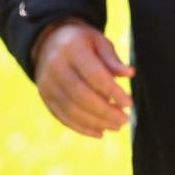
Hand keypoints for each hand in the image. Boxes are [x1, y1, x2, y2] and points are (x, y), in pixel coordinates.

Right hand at [33, 19, 134, 137]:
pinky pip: (62, 116)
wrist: (49, 42)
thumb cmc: (82, 42)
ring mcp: (47, 84)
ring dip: (95, 122)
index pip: (94, 75)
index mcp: (72, 50)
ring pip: (71, 110)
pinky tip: (99, 132)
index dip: (112, 92)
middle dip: (105, 112)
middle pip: (81, 96)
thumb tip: (130, 74)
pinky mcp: (45, 97)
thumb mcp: (99, 41)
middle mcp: (55, 68)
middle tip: (125, 119)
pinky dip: (81, 127)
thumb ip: (112, 59)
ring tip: (116, 126)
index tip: (129, 103)